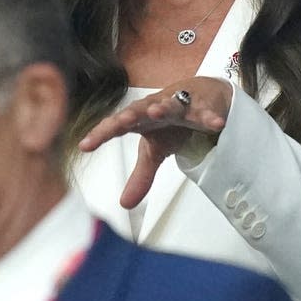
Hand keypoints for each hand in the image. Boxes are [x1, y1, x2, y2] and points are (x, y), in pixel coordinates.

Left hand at [79, 76, 231, 207]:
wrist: (202, 96)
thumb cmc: (172, 122)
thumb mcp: (155, 150)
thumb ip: (140, 175)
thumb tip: (124, 204)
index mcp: (140, 119)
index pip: (116, 126)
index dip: (100, 135)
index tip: (85, 145)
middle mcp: (155, 107)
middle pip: (139, 110)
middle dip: (131, 115)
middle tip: (122, 121)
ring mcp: (179, 104)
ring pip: (171, 104)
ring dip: (164, 106)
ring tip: (157, 111)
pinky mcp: (202, 104)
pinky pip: (205, 111)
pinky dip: (209, 117)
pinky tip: (215, 124)